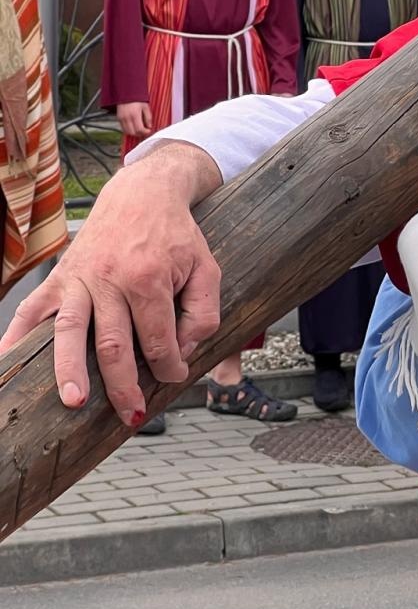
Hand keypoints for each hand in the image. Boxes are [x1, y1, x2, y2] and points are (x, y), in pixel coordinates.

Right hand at [0, 145, 220, 426]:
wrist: (143, 195)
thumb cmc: (177, 236)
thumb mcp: (206, 268)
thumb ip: (203, 312)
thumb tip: (184, 350)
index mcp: (149, 278)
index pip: (157, 337)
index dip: (168, 364)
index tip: (173, 377)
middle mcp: (110, 280)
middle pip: (112, 342)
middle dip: (121, 384)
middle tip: (131, 413)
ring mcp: (79, 279)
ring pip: (70, 330)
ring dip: (69, 369)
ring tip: (72, 401)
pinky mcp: (58, 278)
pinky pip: (32, 311)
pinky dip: (15, 338)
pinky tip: (6, 365)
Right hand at [116, 101, 152, 139]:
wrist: (126, 93)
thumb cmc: (137, 99)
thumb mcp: (146, 107)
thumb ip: (148, 117)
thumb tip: (149, 126)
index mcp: (134, 115)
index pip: (139, 129)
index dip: (145, 132)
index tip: (149, 131)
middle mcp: (127, 118)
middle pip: (132, 132)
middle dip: (140, 134)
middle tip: (145, 132)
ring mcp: (121, 118)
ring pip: (127, 132)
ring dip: (134, 133)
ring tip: (139, 130)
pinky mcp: (118, 118)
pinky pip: (123, 128)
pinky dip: (128, 130)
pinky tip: (133, 127)